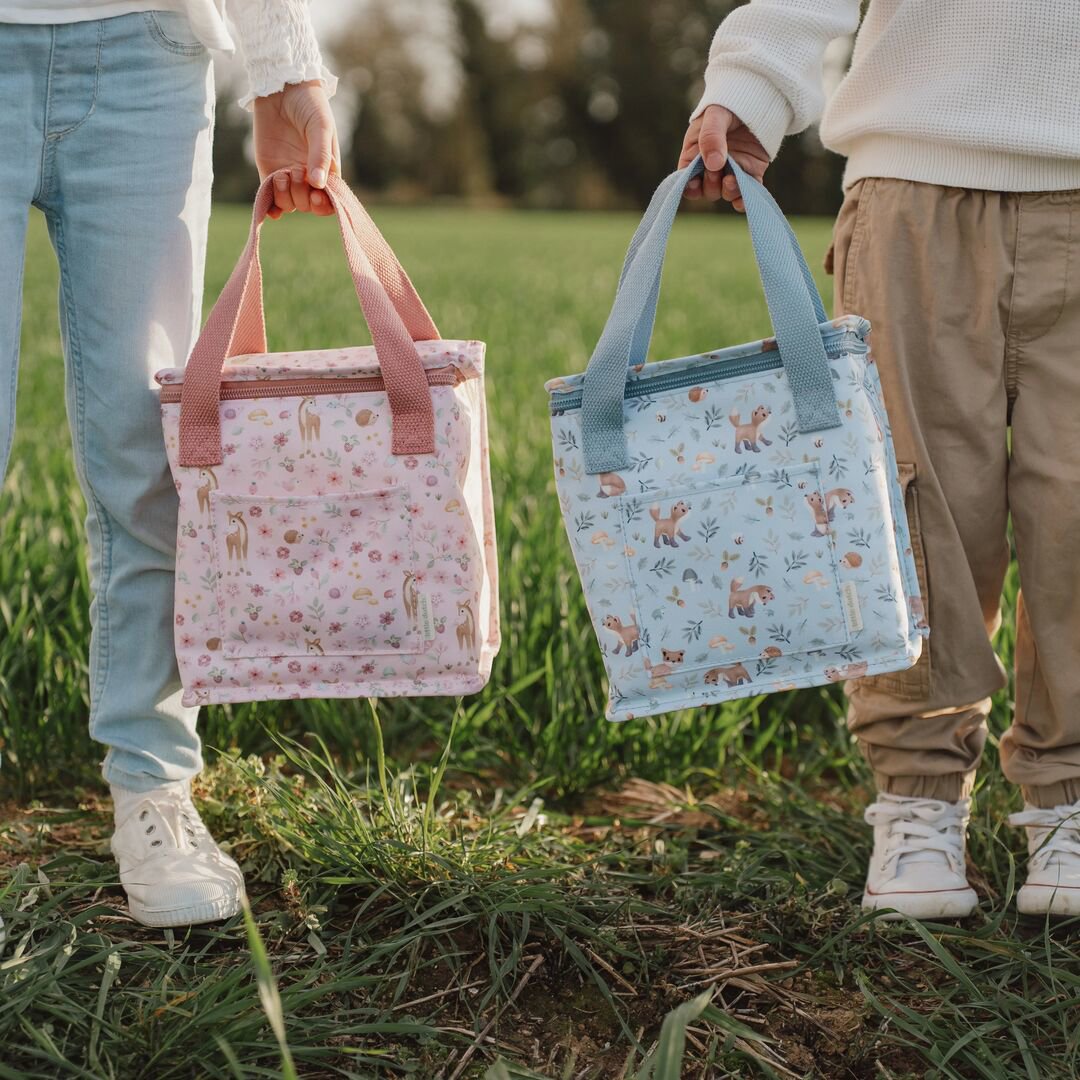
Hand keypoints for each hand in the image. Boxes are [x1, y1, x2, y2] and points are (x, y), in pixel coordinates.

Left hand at [253, 81, 340, 218]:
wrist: (281, 86)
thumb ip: (321, 155)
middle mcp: (309, 177)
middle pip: (308, 205)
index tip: (317, 195)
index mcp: (328, 170)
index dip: (324, 205)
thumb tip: (319, 185)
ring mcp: (289, 175)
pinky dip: (270, 206)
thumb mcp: (320, 127)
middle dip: (302, 195)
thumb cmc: (309, 104)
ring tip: (282, 174)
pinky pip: (270, 197)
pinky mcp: (269, 171)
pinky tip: (270, 207)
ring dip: (286, 196)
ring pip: (290, 204)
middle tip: (297, 170)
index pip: (330, 200)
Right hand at [678, 105, 768, 210]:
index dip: (689, 187)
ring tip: (731, 180)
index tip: (695, 184)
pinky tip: (744, 200)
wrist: (758, 96)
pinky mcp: (751, 172)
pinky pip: (747, 192)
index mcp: (695, 154)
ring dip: (728, 191)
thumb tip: (713, 165)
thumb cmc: (729, 104)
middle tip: (716, 171)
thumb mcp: (715, 115)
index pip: (687, 179)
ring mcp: (732, 170)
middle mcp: (712, 166)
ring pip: (726, 193)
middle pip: (707, 189)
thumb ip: (711, 137)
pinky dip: (745, 200)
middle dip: (710, 184)